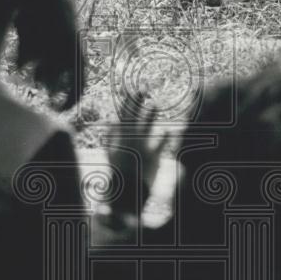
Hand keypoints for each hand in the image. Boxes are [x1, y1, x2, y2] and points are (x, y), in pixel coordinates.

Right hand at [105, 91, 170, 215]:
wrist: (127, 191)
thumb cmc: (120, 170)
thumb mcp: (112, 152)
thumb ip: (112, 135)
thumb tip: (111, 119)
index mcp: (120, 138)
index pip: (123, 115)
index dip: (129, 101)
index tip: (135, 89)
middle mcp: (129, 141)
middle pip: (132, 117)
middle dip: (136, 101)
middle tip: (143, 88)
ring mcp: (140, 148)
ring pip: (144, 127)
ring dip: (149, 115)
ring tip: (155, 104)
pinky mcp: (151, 158)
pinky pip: (158, 146)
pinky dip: (163, 139)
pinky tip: (169, 131)